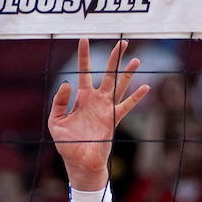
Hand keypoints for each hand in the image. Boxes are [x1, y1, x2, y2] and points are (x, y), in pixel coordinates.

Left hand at [48, 39, 149, 190]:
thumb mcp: (55, 121)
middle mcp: (96, 100)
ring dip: (127, 73)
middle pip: (107, 74)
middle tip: (123, 42)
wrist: (79, 161)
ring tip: (136, 59)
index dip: (84, 56)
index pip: (83, 72)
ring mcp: (106, 109)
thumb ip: (59, 102)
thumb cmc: (67, 143)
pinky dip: (135, 97)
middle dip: (114, 59)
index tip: (84, 39)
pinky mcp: (113, 120)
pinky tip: (145, 86)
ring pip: (119, 86)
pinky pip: (126, 106)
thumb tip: (67, 83)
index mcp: (81, 98)